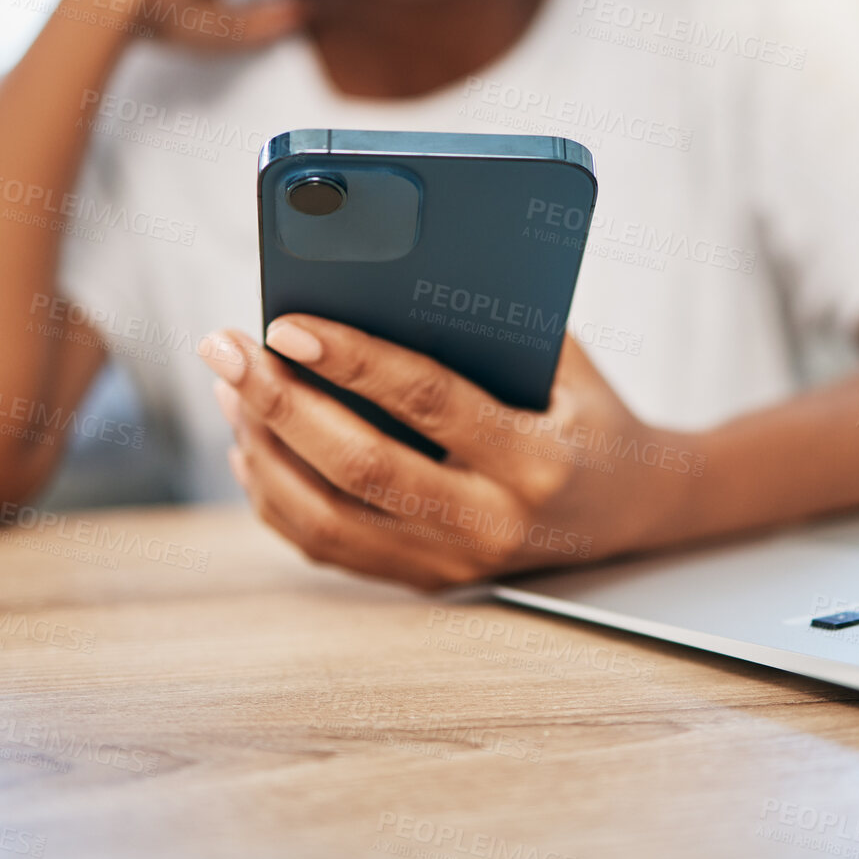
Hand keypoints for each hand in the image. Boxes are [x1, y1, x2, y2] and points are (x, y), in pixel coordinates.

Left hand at [197, 317, 707, 590]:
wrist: (634, 511)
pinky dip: (277, 499)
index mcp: (537, 460)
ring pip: (329, 519)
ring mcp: (457, 562)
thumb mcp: (563, 362)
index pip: (429, 402)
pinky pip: (330, 548)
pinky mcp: (429, 581)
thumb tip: (379, 276)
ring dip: (263, 452)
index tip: (286, 323)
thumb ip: (488, 326)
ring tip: (229, 392)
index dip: (353, 361)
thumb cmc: (586, 412)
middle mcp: (495, 522)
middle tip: (224, 349)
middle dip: (279, 402)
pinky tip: (252, 449)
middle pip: (361, 467)